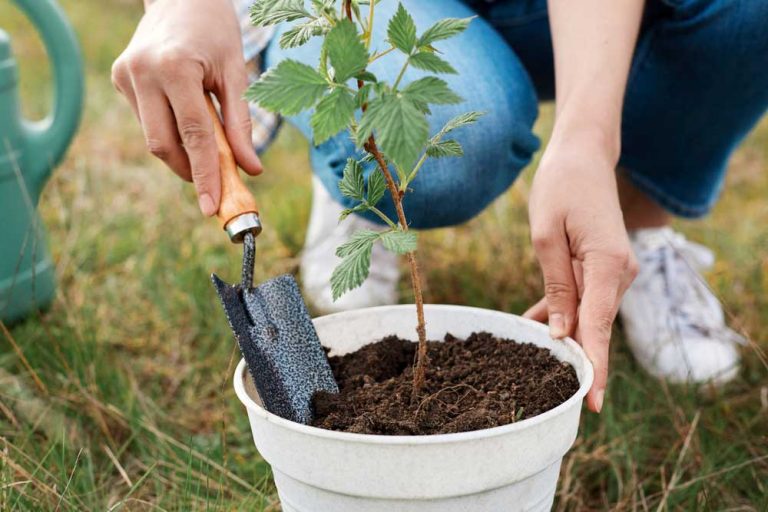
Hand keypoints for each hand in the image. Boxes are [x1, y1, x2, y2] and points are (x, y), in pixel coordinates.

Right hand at [111, 0, 261, 215]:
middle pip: (163, 145)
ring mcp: (126, 75)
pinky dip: (170, 130)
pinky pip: (147, 120)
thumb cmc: (215, 31)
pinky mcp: (119, 77)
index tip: (212, 207)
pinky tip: (184, 110)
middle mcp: (142, 72)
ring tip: (206, 139)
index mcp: (175, 68)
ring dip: (182, 151)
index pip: (193, 136)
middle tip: (215, 183)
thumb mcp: (236, 74)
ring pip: (153, 137)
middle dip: (190, 171)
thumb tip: (251, 169)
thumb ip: (240, 124)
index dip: (204, 175)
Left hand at [524, 132, 637, 412]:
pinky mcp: (602, 267)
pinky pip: (582, 299)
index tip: (592, 403)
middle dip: (577, 359)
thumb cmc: (562, 187)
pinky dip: (559, 312)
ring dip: (562, 334)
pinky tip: (532, 325)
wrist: (582, 156)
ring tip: (529, 360)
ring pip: (586, 315)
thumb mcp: (547, 235)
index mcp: (609, 265)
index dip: (594, 367)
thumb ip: (557, 286)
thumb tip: (561, 332)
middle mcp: (620, 273)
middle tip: (551, 393)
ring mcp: (613, 272)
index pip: (599, 327)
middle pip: (596, 327)